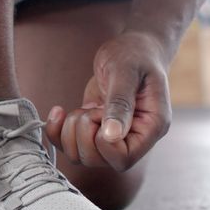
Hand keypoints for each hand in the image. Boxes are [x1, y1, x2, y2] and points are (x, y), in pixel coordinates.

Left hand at [45, 31, 171, 171]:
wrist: (132, 47)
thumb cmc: (134, 54)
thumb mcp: (125, 71)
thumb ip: (120, 103)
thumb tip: (111, 136)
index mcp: (151, 127)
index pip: (125, 158)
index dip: (103, 142)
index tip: (100, 112)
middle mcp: (135, 138)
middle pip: (100, 161)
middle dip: (84, 135)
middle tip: (91, 108)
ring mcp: (115, 137)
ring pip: (82, 157)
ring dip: (70, 133)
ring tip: (81, 108)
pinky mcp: (96, 130)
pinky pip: (71, 145)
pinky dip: (57, 132)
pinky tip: (59, 111)